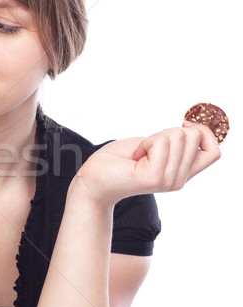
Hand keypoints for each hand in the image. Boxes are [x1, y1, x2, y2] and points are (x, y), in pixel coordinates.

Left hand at [74, 122, 220, 205]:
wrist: (93, 180)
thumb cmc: (119, 161)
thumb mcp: (154, 146)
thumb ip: (177, 142)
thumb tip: (193, 127)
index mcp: (182, 174)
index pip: (214, 152)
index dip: (204, 133)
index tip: (182, 126)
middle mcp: (179, 180)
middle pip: (193, 137)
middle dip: (166, 133)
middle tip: (145, 150)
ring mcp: (168, 180)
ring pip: (177, 136)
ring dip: (152, 139)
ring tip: (138, 155)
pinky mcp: (154, 177)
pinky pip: (160, 142)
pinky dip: (145, 143)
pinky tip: (134, 158)